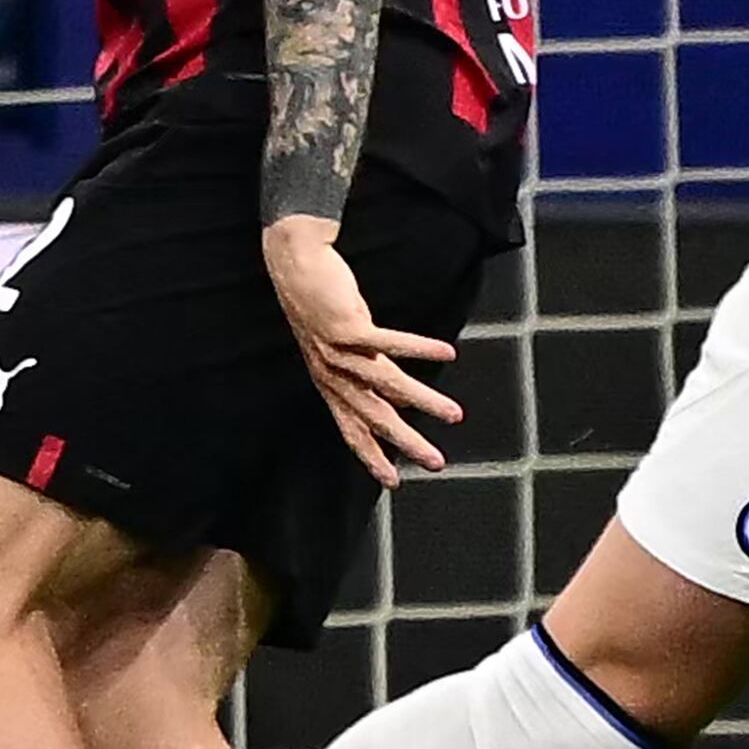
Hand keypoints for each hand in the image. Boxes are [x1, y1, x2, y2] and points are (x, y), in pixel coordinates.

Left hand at [261, 214, 466, 482]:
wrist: (293, 266)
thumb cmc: (322, 305)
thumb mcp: (347, 349)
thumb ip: (370, 376)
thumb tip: (399, 402)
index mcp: (330, 383)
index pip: (352, 430)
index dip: (371, 457)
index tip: (394, 482)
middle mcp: (333, 373)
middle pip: (374, 416)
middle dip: (406, 442)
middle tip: (436, 462)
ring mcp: (339, 351)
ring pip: (387, 384)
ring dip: (424, 401)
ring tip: (455, 414)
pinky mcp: (349, 325)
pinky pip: (390, 342)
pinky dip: (419, 349)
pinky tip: (446, 354)